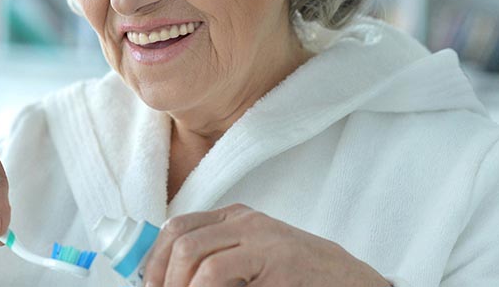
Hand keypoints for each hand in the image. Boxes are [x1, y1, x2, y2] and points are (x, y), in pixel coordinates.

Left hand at [142, 203, 390, 286]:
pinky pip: (218, 273)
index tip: (147, 284)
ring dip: (179, 286)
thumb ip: (217, 264)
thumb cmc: (299, 279)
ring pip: (196, 256)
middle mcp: (245, 221)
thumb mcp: (251, 264)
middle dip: (161, 276)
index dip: (153, 258)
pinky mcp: (275, 260)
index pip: (177, 227)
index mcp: (235, 218)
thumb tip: (168, 280)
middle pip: (181, 239)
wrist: (352, 282)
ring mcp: (261, 238)